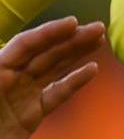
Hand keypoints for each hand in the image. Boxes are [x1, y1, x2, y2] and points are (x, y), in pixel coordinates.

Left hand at [0, 17, 103, 138]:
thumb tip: (7, 49)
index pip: (26, 44)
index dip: (49, 32)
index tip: (73, 23)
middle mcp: (10, 77)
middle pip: (45, 53)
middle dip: (71, 39)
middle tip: (98, 28)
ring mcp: (23, 95)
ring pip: (54, 69)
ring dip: (77, 54)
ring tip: (98, 41)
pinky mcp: (32, 115)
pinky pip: (57, 94)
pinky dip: (75, 81)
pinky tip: (91, 70)